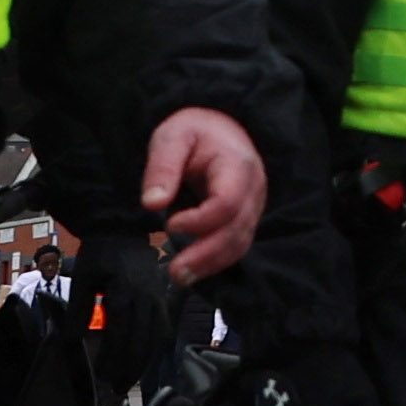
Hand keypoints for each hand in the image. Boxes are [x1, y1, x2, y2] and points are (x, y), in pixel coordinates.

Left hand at [139, 110, 266, 281]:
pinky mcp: (246, 218)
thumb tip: (152, 204)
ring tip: (180, 277)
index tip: (170, 224)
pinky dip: (216, 261)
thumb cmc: (195, 131)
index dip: (201, 220)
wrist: (219, 128)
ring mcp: (254, 206)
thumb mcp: (172, 137)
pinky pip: (237, 245)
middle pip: (236, 230)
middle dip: (206, 255)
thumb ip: (162, 168)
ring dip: (211, 264)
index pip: (228, 202)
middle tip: (175, 273)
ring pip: (240, 243)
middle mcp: (254, 189)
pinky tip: (194, 269)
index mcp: (237, 165)